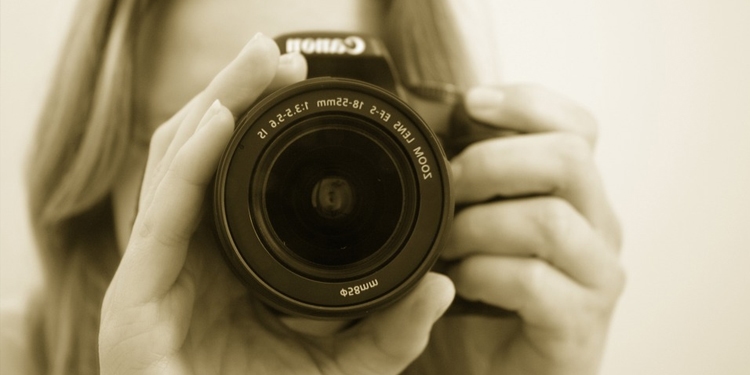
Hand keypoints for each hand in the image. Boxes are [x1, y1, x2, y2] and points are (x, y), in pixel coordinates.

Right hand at [98, 34, 453, 374]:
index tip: (302, 87)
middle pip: (202, 156)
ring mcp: (158, 275)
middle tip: (276, 56)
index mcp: (226, 264)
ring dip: (215, 108)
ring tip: (256, 65)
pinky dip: (190, 162)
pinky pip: (161, 214)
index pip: (233, 175)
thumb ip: (391, 331)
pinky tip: (224, 120)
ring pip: (176, 169)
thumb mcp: (343, 368)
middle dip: (235, 96)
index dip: (260, 123)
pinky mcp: (137, 299)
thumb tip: (443, 285)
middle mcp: (186, 260)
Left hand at [409, 85, 624, 374]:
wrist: (493, 368)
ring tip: (447, 245)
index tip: (471, 104)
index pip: (576, 126)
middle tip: (450, 185)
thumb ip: (468, 179)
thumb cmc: (483, 295)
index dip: (528, 103)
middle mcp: (597, 227)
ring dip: (479, 225)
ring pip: (548, 220)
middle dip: (493, 162)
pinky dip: (483, 275)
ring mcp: (595, 276)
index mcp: (575, 194)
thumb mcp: (472, 225)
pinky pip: (533, 280)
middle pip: (568, 158)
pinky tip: (462, 283)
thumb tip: (432, 123)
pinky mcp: (580, 323)